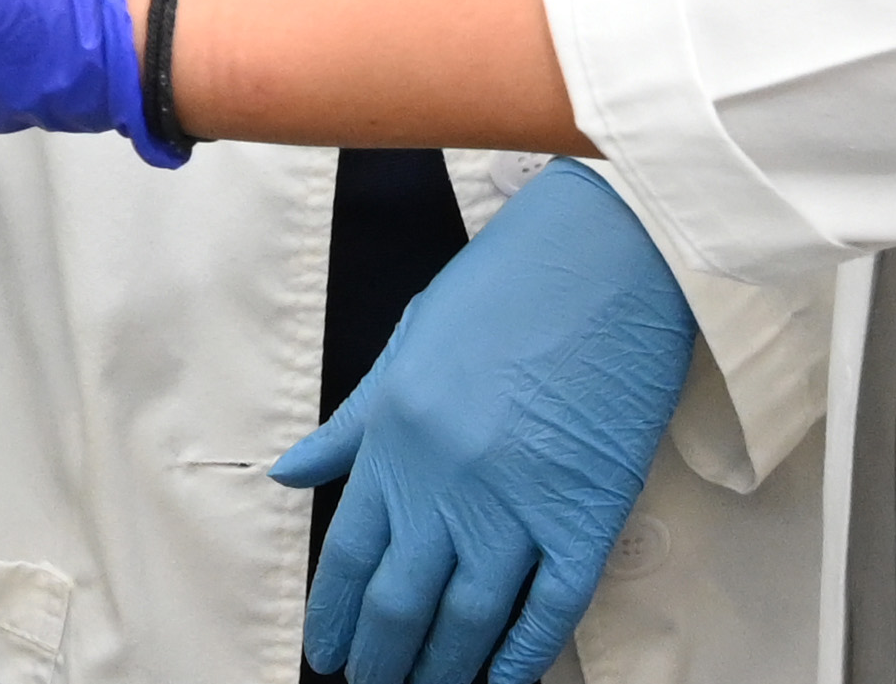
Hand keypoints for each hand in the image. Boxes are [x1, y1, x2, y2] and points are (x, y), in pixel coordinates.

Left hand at [268, 160, 697, 683]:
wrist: (606, 255)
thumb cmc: (505, 289)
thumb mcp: (405, 348)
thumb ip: (351, 425)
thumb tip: (289, 475)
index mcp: (394, 440)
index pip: (347, 554)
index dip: (334, 615)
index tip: (330, 655)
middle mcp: (446, 482)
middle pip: (400, 600)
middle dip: (382, 657)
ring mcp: (518, 502)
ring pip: (469, 618)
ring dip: (444, 669)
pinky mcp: (588, 512)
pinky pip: (550, 605)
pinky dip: (524, 653)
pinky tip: (504, 679)